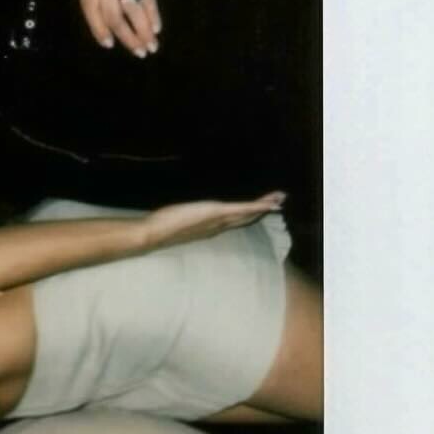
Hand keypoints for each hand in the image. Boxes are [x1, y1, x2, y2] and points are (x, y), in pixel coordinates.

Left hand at [51, 0, 161, 57]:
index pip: (91, 11)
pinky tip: (157, 28)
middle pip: (113, 18)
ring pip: (130, 13)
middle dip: (126, 39)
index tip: (108, 44)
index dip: (99, 30)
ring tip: (151, 47)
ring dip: (142, 33)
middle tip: (138, 53)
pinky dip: (152, 15)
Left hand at [142, 191, 285, 250]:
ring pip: (246, 214)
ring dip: (264, 206)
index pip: (233, 221)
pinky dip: (256, 206)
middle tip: (279, 202)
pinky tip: (268, 203)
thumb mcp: (176, 220)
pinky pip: (241, 209)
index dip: (248, 216)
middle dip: (262, 210)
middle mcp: (217, 227)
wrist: (153, 234)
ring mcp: (217, 221)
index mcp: (210, 228)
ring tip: (280, 199)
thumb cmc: (160, 227)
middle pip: (244, 218)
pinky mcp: (216, 212)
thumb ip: (183, 217)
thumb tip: (179, 214)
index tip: (260, 209)